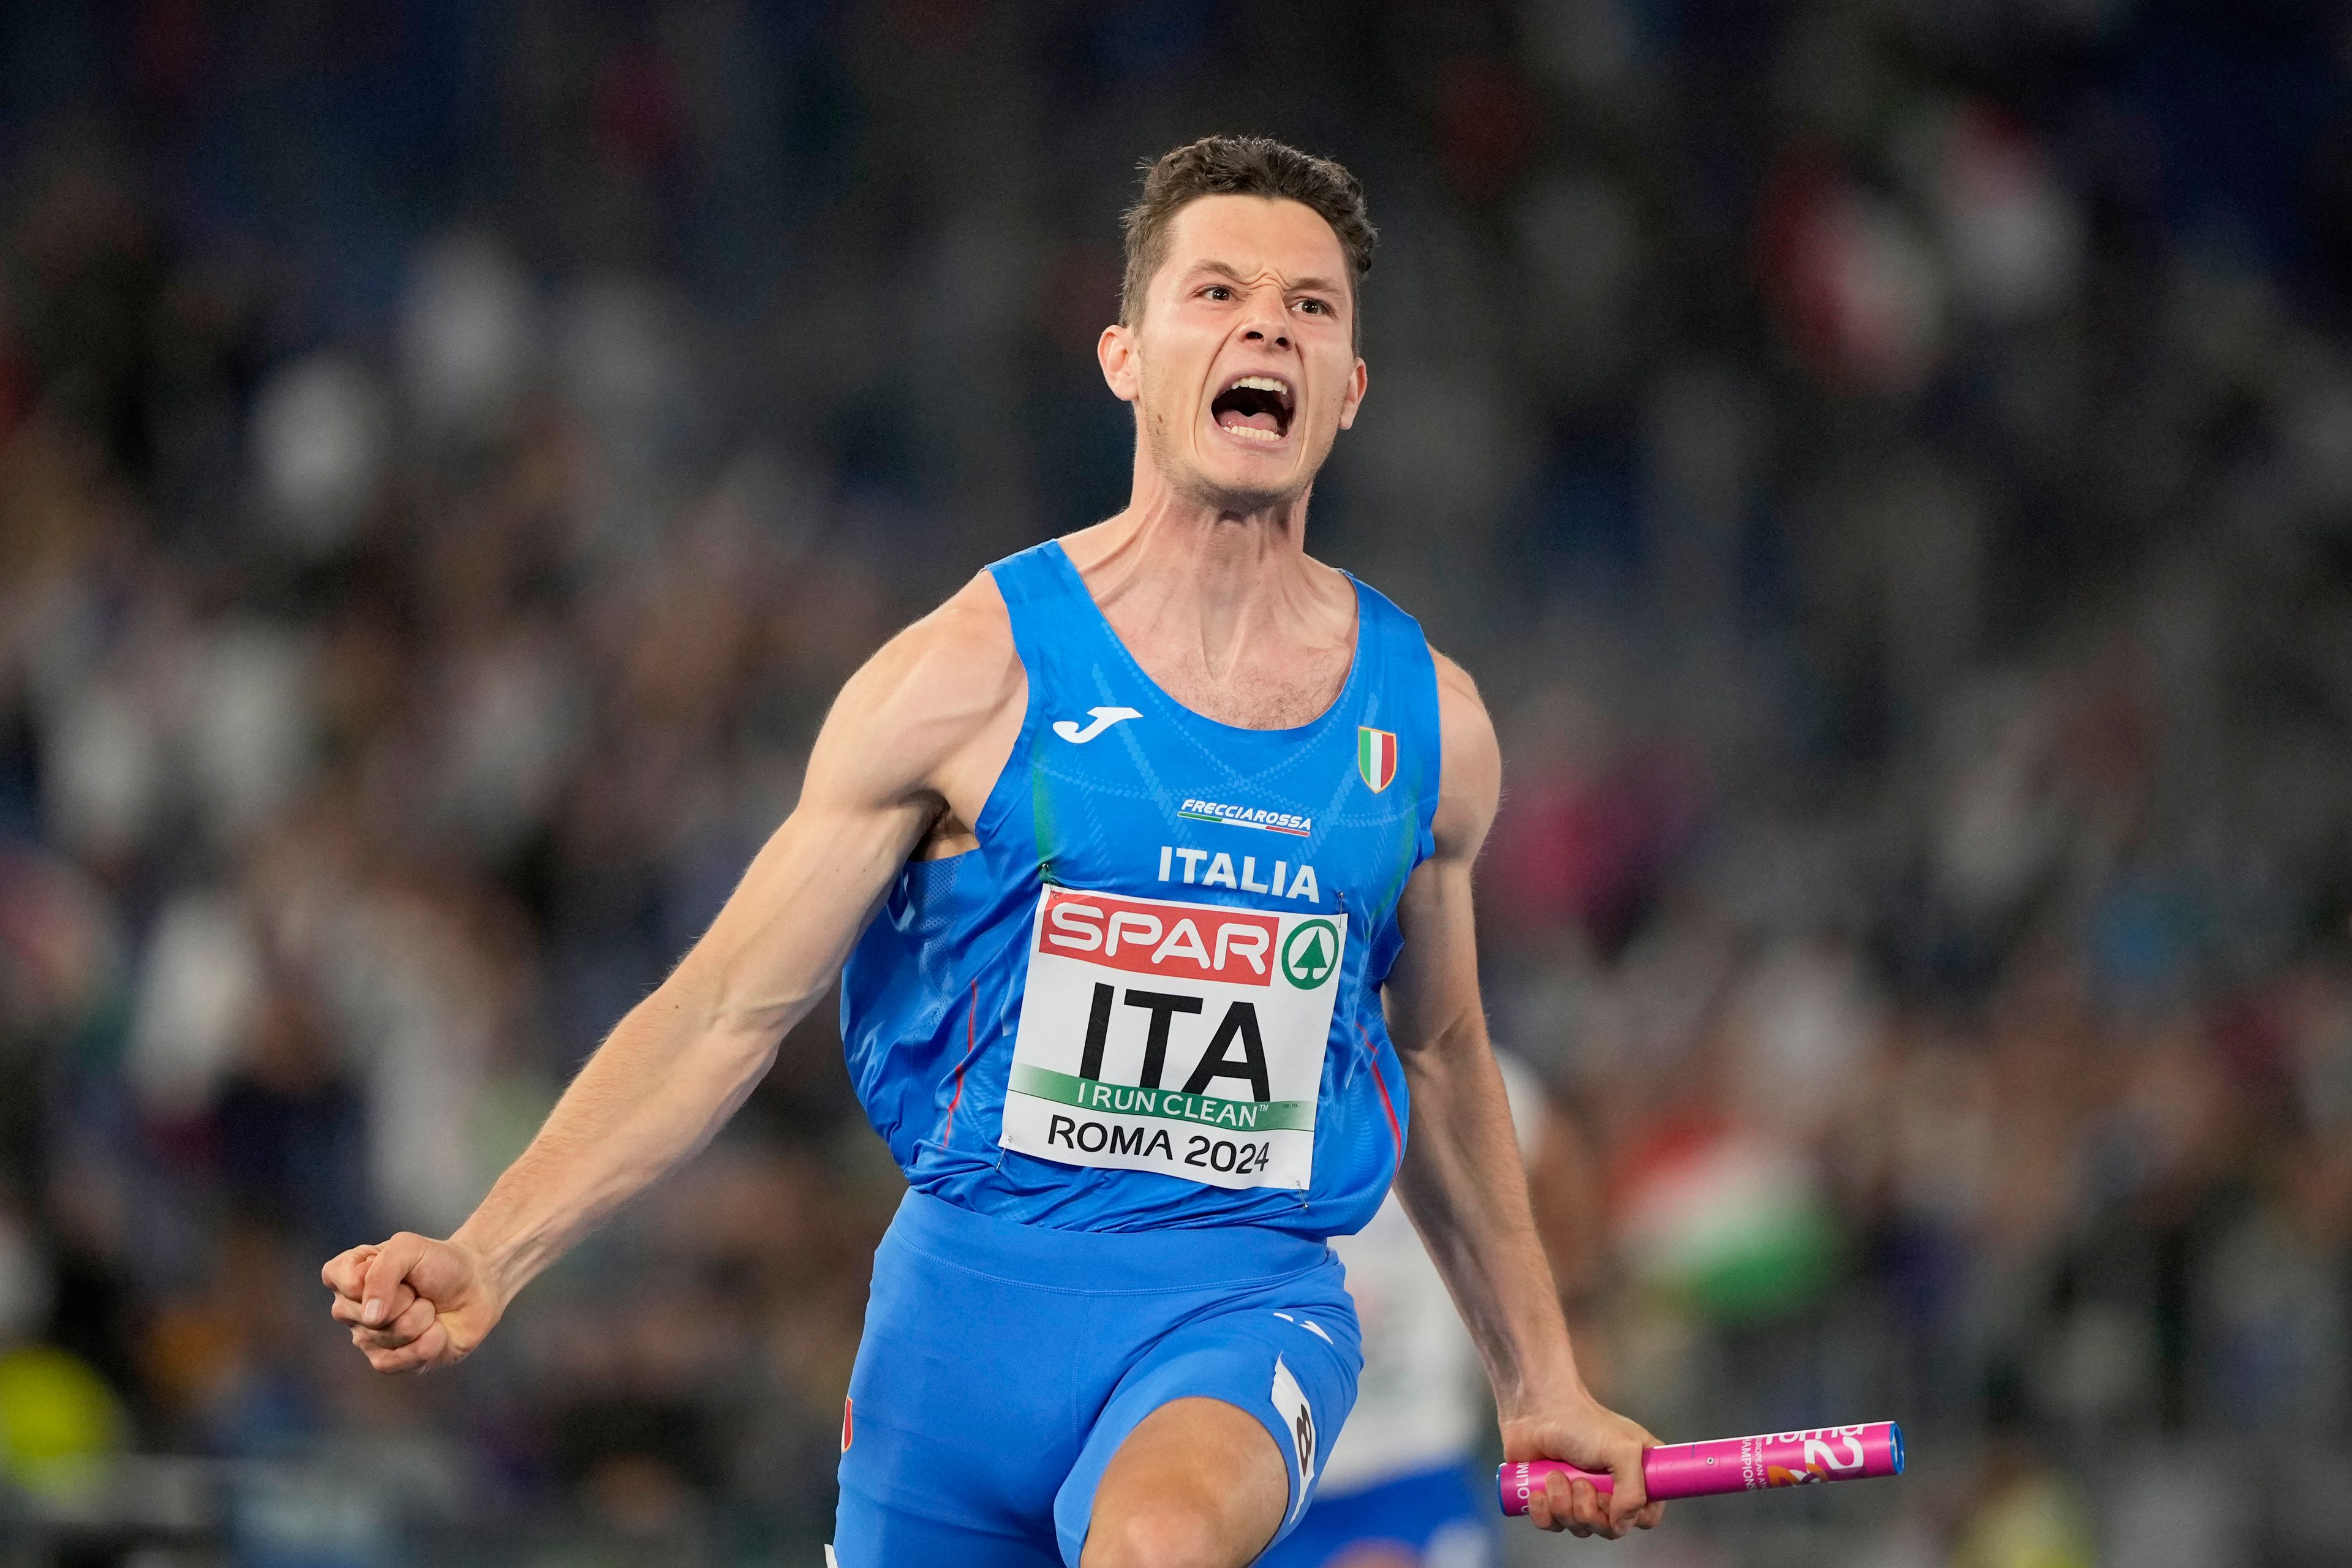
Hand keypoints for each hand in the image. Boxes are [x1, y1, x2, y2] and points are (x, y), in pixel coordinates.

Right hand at [321, 1232, 503, 1373]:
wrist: (476, 1285)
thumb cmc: (439, 1263)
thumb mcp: (409, 1247)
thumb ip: (381, 1272)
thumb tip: (370, 1318)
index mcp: (347, 1276)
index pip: (337, 1278)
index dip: (372, 1273)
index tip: (398, 1266)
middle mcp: (351, 1310)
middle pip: (367, 1313)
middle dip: (405, 1297)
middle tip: (417, 1289)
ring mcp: (368, 1339)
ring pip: (388, 1336)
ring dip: (422, 1317)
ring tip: (429, 1307)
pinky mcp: (391, 1362)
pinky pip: (397, 1362)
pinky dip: (428, 1344)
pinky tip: (436, 1331)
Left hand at [1502, 1391, 1666, 1539]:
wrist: (1536, 1410)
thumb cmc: (1582, 1423)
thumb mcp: (1622, 1451)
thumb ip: (1634, 1492)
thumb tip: (1620, 1524)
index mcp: (1638, 1475)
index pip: (1647, 1517)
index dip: (1628, 1517)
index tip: (1609, 1496)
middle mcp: (1612, 1489)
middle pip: (1609, 1529)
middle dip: (1588, 1510)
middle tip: (1578, 1481)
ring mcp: (1581, 1496)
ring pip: (1579, 1528)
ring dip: (1563, 1504)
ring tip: (1555, 1475)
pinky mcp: (1552, 1499)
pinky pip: (1551, 1525)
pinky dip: (1543, 1511)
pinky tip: (1539, 1490)